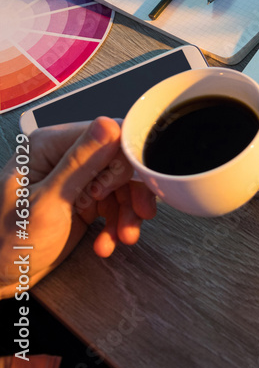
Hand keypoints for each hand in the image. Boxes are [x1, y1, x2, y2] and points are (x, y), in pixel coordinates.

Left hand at [1, 118, 156, 296]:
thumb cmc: (7, 242)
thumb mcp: (48, 203)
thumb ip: (80, 163)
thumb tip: (109, 124)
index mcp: (50, 146)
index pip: (108, 134)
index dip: (127, 160)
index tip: (135, 185)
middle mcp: (64, 157)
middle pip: (120, 161)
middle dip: (131, 192)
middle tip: (137, 215)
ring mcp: (75, 179)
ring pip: (122, 185)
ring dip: (127, 213)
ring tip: (124, 236)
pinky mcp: (83, 200)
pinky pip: (114, 204)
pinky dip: (117, 224)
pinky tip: (107, 242)